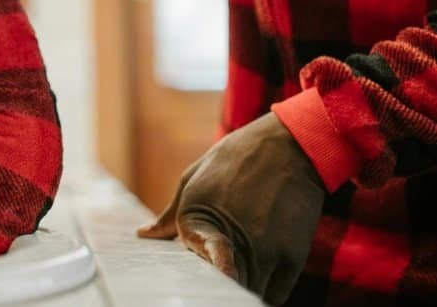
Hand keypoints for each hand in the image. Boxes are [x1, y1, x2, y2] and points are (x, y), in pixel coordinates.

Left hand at [137, 113, 325, 305]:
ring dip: (241, 288)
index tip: (192, 279)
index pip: (188, 265)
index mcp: (196, 216)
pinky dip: (264, 291)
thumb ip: (171, 214)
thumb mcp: (196, 177)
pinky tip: (257, 279)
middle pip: (220, 286)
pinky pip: (275, 294)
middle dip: (216, 285)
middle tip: (213, 280)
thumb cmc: (238, 159)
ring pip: (248, 292)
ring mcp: (264, 250)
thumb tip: (143, 235)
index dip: (192, 277)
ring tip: (236, 278)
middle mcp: (231, 238)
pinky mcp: (293, 257)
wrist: (291, 145)